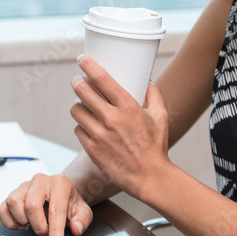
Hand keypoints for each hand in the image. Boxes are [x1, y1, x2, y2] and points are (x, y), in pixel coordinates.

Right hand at [0, 173, 92, 235]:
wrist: (60, 193)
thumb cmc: (69, 202)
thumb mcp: (82, 211)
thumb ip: (82, 219)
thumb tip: (76, 227)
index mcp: (59, 183)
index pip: (55, 209)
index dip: (55, 231)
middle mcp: (40, 181)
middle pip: (31, 206)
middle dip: (39, 226)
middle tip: (46, 233)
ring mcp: (24, 186)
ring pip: (13, 203)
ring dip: (22, 221)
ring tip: (33, 225)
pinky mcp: (12, 193)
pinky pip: (2, 209)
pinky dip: (9, 222)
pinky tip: (22, 224)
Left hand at [70, 54, 170, 198]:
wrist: (149, 177)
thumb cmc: (156, 147)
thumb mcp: (160, 117)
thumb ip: (154, 95)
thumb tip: (148, 81)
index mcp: (128, 107)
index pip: (101, 78)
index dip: (88, 65)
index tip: (83, 59)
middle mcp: (111, 118)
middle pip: (82, 91)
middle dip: (77, 82)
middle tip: (78, 80)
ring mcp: (99, 135)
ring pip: (76, 110)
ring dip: (78, 104)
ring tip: (83, 104)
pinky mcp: (92, 149)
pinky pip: (78, 129)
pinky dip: (81, 125)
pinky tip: (88, 125)